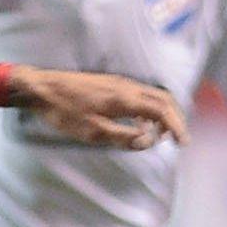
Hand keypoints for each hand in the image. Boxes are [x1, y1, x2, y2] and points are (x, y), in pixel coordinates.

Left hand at [4, 67, 188, 149]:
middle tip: (178, 139)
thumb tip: (147, 142)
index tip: (183, 143)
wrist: (42, 88)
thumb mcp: (93, 132)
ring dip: (161, 115)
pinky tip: (139, 125)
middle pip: (163, 98)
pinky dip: (147, 110)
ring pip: (151, 95)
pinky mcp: (111, 84)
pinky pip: (139, 95)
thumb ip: (123, 138)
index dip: (176, 126)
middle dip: (175, 118)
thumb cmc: (64, 111)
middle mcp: (126, 86)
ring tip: (159, 136)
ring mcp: (119, 83)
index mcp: (124, 98)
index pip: (162, 110)